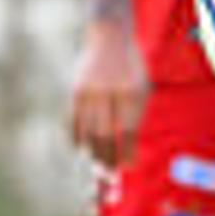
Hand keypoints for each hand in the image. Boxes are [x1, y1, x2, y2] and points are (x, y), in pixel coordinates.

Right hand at [68, 23, 146, 170]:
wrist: (108, 36)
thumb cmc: (130, 68)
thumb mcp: (141, 88)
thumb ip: (135, 120)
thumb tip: (128, 156)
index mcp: (129, 90)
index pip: (127, 129)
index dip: (126, 152)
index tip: (127, 168)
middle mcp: (107, 91)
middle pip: (105, 134)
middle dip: (106, 160)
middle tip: (108, 179)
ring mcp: (88, 91)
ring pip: (87, 131)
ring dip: (92, 154)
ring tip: (97, 170)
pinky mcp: (75, 92)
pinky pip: (73, 122)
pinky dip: (77, 139)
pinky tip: (83, 149)